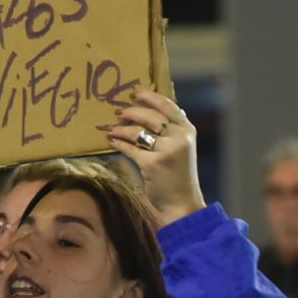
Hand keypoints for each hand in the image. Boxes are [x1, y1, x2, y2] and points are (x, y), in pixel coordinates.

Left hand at [101, 90, 206, 225]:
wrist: (181, 203)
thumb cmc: (177, 175)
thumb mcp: (180, 148)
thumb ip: (169, 131)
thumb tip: (143, 113)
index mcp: (187, 130)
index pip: (168, 105)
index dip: (150, 97)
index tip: (135, 94)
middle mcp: (179, 137)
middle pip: (150, 116)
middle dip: (131, 112)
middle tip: (118, 112)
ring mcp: (167, 150)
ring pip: (137, 131)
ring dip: (120, 129)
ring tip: (110, 128)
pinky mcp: (153, 164)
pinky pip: (130, 148)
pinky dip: (119, 143)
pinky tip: (111, 141)